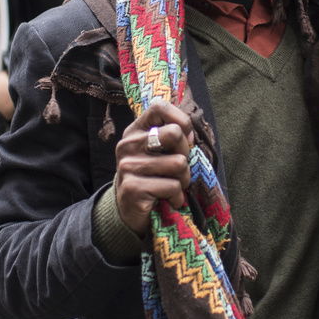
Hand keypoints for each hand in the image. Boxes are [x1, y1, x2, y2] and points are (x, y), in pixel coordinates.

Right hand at [114, 100, 196, 236]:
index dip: (181, 120)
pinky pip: (172, 186)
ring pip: (179, 163)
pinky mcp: (133, 188)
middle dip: (185, 153)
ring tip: (173, 186)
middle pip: (174, 133)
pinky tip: (167, 200)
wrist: (128, 212)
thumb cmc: (152, 177)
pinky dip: (177, 197)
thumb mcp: (158, 152)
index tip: (186, 138)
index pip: (159, 107)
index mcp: (135, 130)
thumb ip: (172, 137)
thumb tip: (191, 135)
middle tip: (178, 167)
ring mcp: (128, 166)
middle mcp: (128, 144)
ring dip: (183, 179)